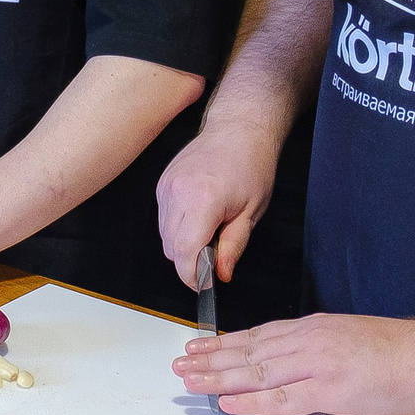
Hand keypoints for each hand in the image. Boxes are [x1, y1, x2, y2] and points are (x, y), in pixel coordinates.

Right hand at [156, 118, 282, 290]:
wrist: (239, 129)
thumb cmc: (251, 165)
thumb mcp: (251, 212)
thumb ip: (233, 247)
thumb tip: (221, 275)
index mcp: (203, 199)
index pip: (185, 251)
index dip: (191, 276)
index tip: (203, 285)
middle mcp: (179, 192)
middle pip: (170, 247)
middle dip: (189, 261)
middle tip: (214, 257)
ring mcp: (167, 186)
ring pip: (163, 235)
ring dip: (182, 244)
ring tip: (209, 231)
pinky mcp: (162, 182)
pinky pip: (162, 218)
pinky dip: (177, 226)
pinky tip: (198, 216)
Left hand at [173, 313, 414, 414]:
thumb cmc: (402, 351)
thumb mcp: (351, 339)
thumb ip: (323, 348)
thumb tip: (301, 360)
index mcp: (315, 329)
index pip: (259, 335)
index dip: (226, 343)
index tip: (201, 347)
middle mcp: (309, 342)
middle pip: (249, 352)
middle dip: (211, 359)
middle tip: (182, 365)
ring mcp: (318, 366)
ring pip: (257, 372)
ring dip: (219, 378)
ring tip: (191, 382)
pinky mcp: (331, 391)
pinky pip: (282, 399)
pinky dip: (252, 402)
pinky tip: (228, 404)